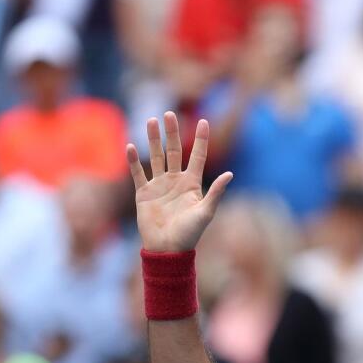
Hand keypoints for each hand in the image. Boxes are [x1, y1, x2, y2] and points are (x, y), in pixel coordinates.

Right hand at [128, 112, 231, 251]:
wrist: (168, 249)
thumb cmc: (190, 233)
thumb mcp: (206, 212)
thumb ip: (216, 192)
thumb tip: (231, 173)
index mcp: (193, 184)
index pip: (198, 156)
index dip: (201, 139)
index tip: (203, 121)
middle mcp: (176, 181)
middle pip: (175, 151)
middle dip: (172, 132)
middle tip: (169, 113)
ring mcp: (159, 185)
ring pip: (156, 157)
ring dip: (153, 140)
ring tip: (151, 121)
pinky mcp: (144, 193)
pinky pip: (138, 173)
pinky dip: (133, 160)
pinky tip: (131, 146)